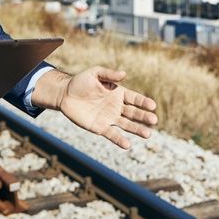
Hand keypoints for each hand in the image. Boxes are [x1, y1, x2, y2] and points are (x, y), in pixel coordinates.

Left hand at [33, 67, 157, 149]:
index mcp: (118, 93)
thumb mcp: (95, 73)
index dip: (143, 102)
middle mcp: (117, 107)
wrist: (65, 95)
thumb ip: (109, 74)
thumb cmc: (81, 82)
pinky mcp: (100, 128)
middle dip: (144, 117)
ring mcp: (110, 118)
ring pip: (127, 125)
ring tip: (147, 134)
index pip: (134, 98)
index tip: (152, 106)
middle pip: (133, 113)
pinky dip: (119, 139)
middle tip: (153, 120)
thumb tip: (124, 74)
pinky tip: (127, 144)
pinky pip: (112, 134)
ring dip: (137, 129)